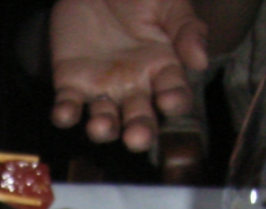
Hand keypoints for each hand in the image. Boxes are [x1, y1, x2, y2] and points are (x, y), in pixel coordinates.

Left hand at [50, 0, 207, 151]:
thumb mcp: (169, 4)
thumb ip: (186, 29)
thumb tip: (200, 61)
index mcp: (162, 70)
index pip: (174, 95)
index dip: (174, 102)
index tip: (169, 101)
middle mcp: (133, 87)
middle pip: (139, 119)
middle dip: (139, 131)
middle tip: (136, 138)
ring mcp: (101, 88)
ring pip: (104, 120)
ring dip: (102, 129)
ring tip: (100, 126)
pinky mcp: (71, 83)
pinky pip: (67, 105)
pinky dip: (65, 113)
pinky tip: (65, 115)